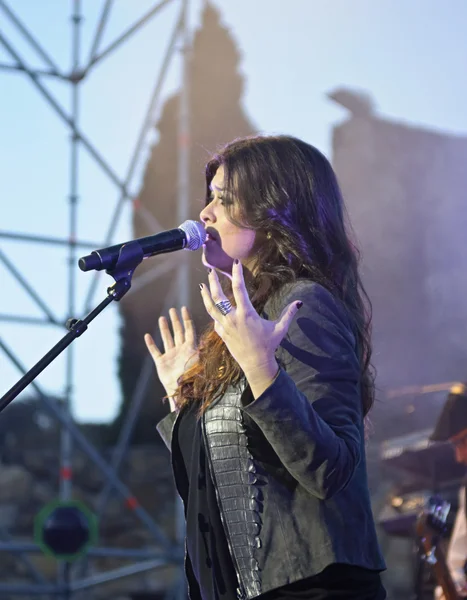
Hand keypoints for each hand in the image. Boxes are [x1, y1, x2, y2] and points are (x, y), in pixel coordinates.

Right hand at [144, 306, 197, 410]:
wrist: (181, 393)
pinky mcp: (161, 363)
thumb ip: (205, 353)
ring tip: (162, 318)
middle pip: (178, 332)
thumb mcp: (200, 363)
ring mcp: (171, 356)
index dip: (187, 319)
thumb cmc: (193, 379)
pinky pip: (155, 351)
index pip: (189, 331)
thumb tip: (215, 342)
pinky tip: (147, 336)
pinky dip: (151, 344)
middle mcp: (181, 351)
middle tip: (173, 309)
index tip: (184, 309)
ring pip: (167, 339)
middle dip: (176, 321)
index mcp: (190, 349)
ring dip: (164, 329)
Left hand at [199, 260, 301, 394]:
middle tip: (210, 271)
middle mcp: (233, 318)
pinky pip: (214, 320)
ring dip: (206, 296)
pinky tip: (210, 307)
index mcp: (247, 313)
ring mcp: (225, 327)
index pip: (239, 289)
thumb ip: (288, 314)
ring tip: (202, 286)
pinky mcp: (222, 334)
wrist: (256, 364)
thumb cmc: (268, 345)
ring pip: (211, 308)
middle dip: (214, 283)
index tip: (235, 263)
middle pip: (219, 297)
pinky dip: (212, 312)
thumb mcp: (280, 329)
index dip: (236, 274)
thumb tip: (300, 303)